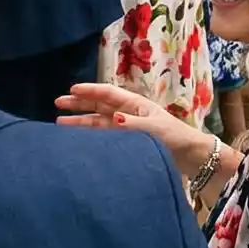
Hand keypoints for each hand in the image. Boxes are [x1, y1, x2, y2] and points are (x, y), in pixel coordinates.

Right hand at [57, 82, 212, 176]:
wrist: (190, 158)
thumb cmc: (174, 138)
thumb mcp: (153, 129)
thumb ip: (131, 124)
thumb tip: (111, 119)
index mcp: (135, 105)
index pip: (107, 93)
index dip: (89, 91)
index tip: (70, 90)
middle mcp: (128, 114)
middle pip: (99, 106)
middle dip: (79, 104)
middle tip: (58, 103)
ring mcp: (127, 129)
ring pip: (98, 123)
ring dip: (81, 122)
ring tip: (60, 124)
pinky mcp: (128, 145)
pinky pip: (105, 138)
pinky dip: (91, 138)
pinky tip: (79, 140)